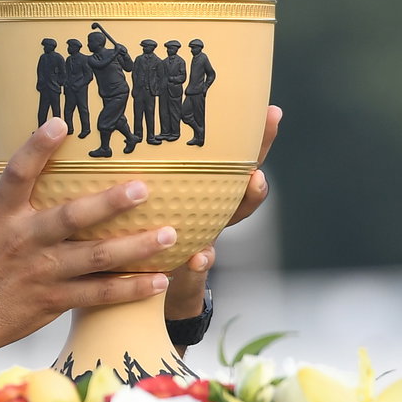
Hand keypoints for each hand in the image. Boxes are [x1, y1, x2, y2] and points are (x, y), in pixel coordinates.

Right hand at [0, 118, 174, 352]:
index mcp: (0, 217)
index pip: (17, 175)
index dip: (37, 148)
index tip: (61, 123)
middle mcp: (24, 241)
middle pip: (72, 217)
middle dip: (110, 203)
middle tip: (144, 188)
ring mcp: (42, 272)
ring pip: (96, 257)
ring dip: (136, 246)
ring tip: (169, 233)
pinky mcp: (54, 300)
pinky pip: (99, 294)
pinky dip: (131, 289)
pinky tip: (160, 281)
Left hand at [164, 104, 281, 319]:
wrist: (155, 289)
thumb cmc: (151, 234)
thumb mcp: (151, 202)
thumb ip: (150, 175)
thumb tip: (131, 125)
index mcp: (204, 193)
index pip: (233, 161)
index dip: (256, 139)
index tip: (271, 112)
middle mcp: (211, 215)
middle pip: (243, 189)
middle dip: (257, 172)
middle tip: (260, 168)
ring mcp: (206, 240)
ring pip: (229, 220)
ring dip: (244, 202)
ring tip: (254, 184)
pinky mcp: (191, 271)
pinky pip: (198, 266)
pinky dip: (200, 261)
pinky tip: (198, 257)